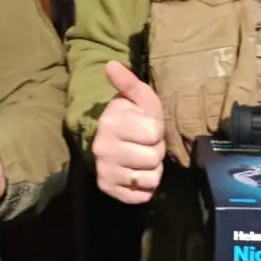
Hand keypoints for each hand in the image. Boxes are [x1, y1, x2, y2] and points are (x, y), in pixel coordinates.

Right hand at [91, 61, 164, 204]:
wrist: (109, 139)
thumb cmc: (131, 116)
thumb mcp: (138, 98)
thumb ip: (129, 82)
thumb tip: (110, 64)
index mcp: (110, 123)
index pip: (154, 134)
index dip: (156, 130)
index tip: (146, 127)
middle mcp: (103, 149)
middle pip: (153, 158)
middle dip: (155, 150)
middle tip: (145, 144)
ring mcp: (104, 171)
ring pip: (150, 178)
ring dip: (153, 170)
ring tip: (141, 158)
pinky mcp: (107, 189)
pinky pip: (141, 196)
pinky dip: (145, 187)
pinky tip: (137, 173)